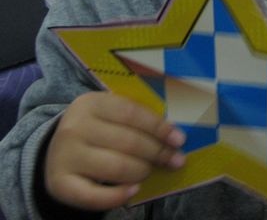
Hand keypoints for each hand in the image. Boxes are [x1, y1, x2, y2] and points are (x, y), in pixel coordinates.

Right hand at [44, 92, 186, 210]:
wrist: (55, 149)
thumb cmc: (96, 128)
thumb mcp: (110, 114)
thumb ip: (136, 119)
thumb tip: (174, 135)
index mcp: (91, 103)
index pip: (132, 113)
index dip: (159, 127)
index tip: (179, 139)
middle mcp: (75, 127)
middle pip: (128, 142)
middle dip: (157, 152)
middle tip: (175, 160)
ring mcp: (65, 156)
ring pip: (116, 168)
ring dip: (141, 171)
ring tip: (151, 171)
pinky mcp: (59, 184)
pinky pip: (94, 196)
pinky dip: (118, 196)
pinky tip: (134, 191)